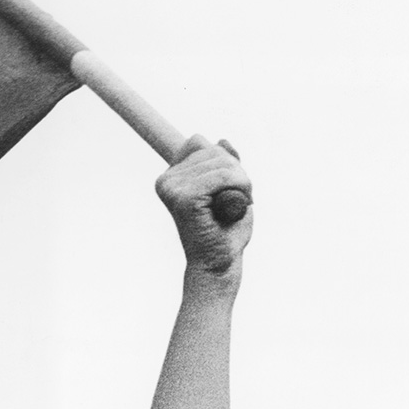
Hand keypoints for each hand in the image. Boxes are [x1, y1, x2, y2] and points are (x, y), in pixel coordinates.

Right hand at [155, 135, 252, 287]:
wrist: (219, 268)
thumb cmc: (224, 234)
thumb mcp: (227, 191)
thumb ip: (224, 165)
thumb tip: (222, 140)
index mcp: (171, 178)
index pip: (198, 143)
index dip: (223, 160)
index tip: (231, 186)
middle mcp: (166, 181)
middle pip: (212, 149)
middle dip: (235, 172)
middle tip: (239, 200)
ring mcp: (173, 189)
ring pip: (221, 162)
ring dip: (241, 182)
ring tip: (237, 206)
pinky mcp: (185, 198)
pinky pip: (223, 176)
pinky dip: (240, 186)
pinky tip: (239, 205)